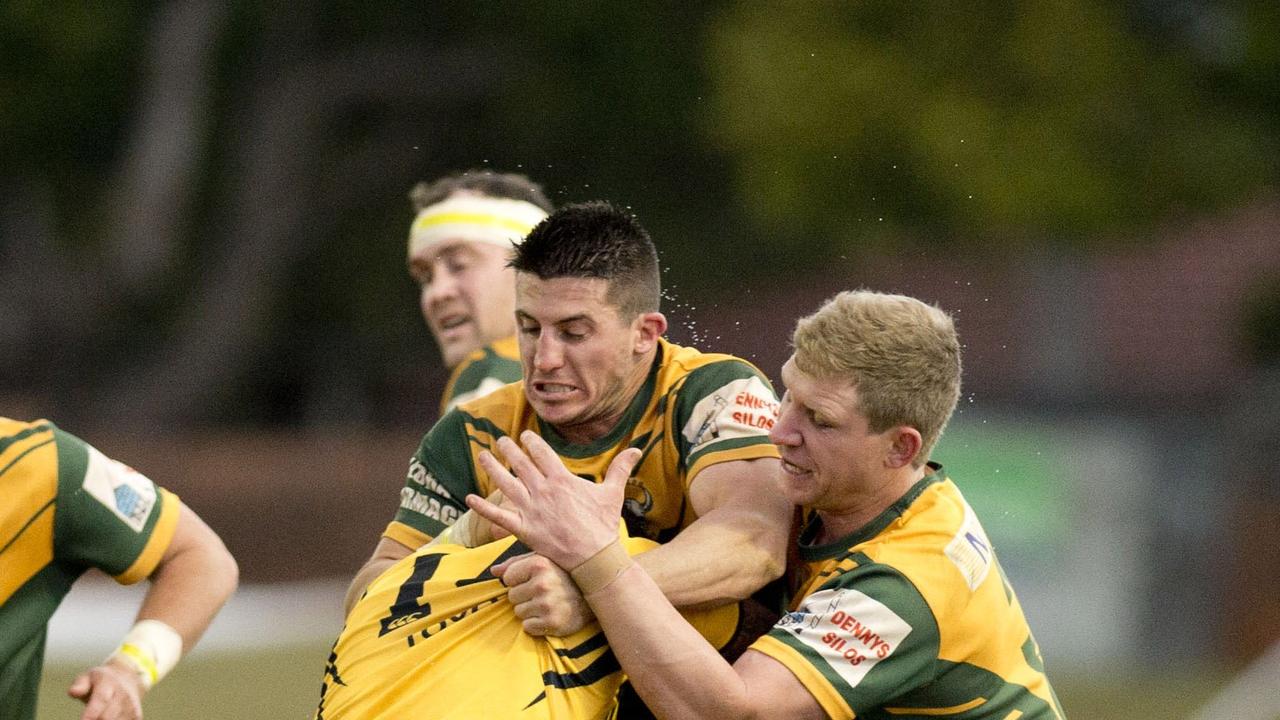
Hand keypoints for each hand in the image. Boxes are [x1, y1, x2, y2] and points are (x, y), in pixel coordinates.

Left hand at [68, 658, 145, 719]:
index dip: (91, 713)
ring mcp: (131, 706)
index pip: (101, 700)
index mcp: (109, 683)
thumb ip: (80, 685)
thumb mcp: (88, 678)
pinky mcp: (137, 716)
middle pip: (107, 717)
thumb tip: (73, 692)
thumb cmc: (100, 681)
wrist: (128, 678)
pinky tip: (109, 718)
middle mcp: (123, 695)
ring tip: (97, 716)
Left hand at [467, 431, 638, 568]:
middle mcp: (544, 491)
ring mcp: (532, 510)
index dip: (532, 442)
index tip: (525, 436)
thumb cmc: (604, 526)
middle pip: (521, 464)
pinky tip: (469, 499)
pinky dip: (484, 508)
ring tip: (482, 456)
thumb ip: (620, 468)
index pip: (542, 453)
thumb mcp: (613, 493)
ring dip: (492, 469)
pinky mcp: (524, 530)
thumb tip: (636, 449)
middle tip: (499, 440)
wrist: (594, 557)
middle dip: (509, 450)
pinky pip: (499, 517)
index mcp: (562, 480)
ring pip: (506, 484)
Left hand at [493, 552, 595, 635]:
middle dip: (523, 596)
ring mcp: (547, 604)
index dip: (518, 580)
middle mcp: (543, 583)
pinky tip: (549, 616)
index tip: (533, 580)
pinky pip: (527, 627)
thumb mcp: (543, 561)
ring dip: (529, 611)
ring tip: (547, 604)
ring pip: (518, 612)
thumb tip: (494, 571)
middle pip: (511, 596)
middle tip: (542, 594)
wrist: (595, 596)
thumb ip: (516, 563)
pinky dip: (536, 625)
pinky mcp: (552, 623)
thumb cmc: (564, 576)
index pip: (508, 577)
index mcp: (539, 563)